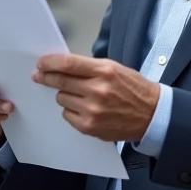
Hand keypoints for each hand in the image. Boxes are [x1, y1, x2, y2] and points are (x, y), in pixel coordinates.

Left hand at [32, 53, 159, 142]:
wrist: (151, 115)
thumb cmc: (133, 89)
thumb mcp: (114, 68)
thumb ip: (89, 67)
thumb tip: (62, 66)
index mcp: (104, 71)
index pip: (68, 64)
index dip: (50, 62)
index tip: (41, 63)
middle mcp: (98, 90)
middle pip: (60, 81)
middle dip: (46, 77)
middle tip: (39, 75)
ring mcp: (93, 110)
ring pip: (62, 98)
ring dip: (65, 95)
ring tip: (80, 95)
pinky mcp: (90, 127)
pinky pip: (67, 115)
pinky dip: (71, 110)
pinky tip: (84, 108)